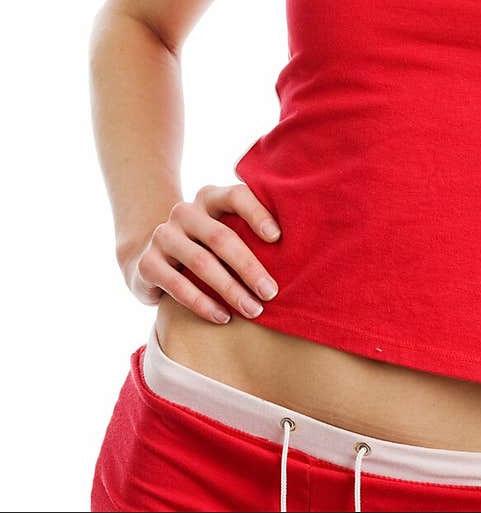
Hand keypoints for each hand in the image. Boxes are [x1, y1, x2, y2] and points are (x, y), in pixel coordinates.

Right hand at [122, 183, 281, 324]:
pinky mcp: (148, 263)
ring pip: (201, 263)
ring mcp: (163, 236)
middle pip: (221, 236)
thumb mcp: (223, 230)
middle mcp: (184, 212)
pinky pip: (178, 285)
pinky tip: (224, 317)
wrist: (149, 260)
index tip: (278, 238)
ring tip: (254, 310)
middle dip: (249, 267)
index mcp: (209, 197)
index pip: (236, 195)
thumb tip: (300, 247)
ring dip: (231, 290)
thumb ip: (249, 230)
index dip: (257, 213)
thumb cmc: (205, 246)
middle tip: (271, 292)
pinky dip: (203, 304)